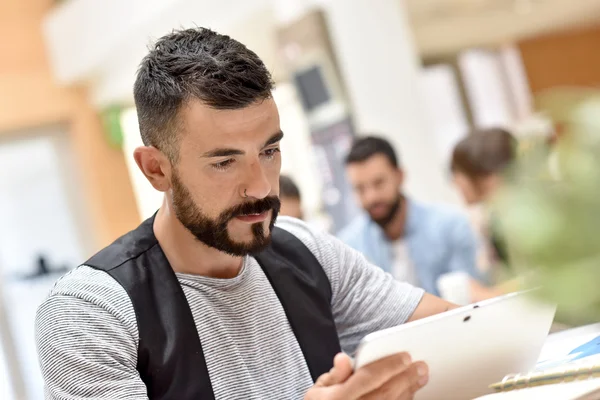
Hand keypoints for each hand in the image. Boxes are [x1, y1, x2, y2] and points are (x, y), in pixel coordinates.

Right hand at [305, 352, 427, 399]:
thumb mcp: (319, 389)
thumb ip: (334, 374)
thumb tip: (343, 359)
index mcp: (338, 398)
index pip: (368, 378)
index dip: (389, 366)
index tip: (405, 356)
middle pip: (386, 393)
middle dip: (406, 377)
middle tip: (421, 366)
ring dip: (410, 390)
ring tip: (420, 377)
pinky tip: (409, 392)